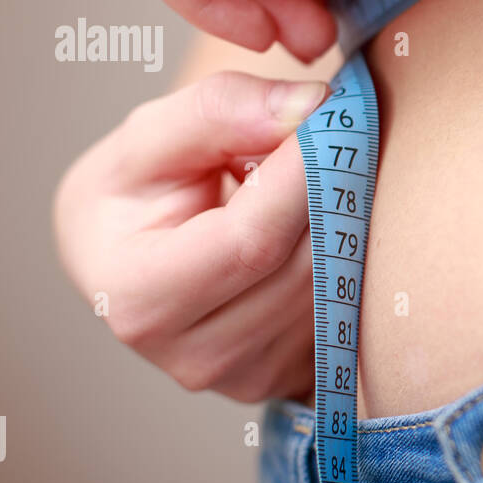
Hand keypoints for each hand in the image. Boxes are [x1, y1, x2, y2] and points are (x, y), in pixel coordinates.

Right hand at [53, 72, 330, 401]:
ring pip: (337, 286)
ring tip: (321, 173)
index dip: (303, 171)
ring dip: (348, 218)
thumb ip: (219, 111)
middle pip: (304, 265)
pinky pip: (348, 308)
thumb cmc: (134, 197)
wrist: (134, 263)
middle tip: (346, 128)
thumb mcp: (146, 140)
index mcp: (139, 299)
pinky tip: (324, 220)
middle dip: (334, 189)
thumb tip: (308, 105)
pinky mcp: (290, 377)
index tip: (333, 113)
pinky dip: (349, 253)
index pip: (250, 240)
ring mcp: (248, 377)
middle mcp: (195, 356)